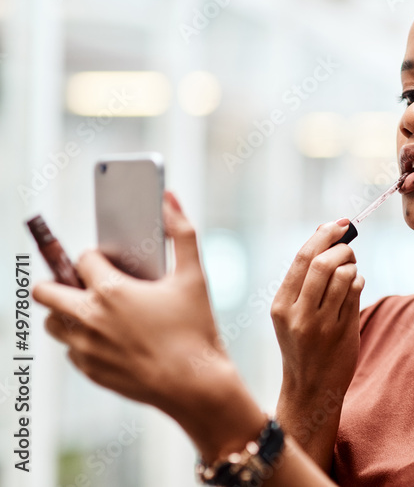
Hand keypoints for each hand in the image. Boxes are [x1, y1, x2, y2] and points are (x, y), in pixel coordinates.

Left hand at [32, 191, 265, 460]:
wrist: (195, 385)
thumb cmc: (197, 329)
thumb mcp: (195, 276)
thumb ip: (182, 232)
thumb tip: (169, 197)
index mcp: (111, 291)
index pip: (83, 259)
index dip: (97, 256)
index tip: (111, 261)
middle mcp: (89, 318)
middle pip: (46, 290)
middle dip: (60, 280)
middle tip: (84, 281)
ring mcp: (85, 347)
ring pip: (52, 321)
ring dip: (67, 310)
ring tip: (95, 308)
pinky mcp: (88, 370)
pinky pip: (70, 348)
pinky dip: (83, 338)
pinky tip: (111, 336)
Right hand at [270, 219, 364, 467]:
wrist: (310, 389)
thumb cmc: (304, 344)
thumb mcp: (293, 313)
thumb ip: (306, 277)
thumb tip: (326, 233)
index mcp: (281, 305)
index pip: (302, 259)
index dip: (323, 235)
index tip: (339, 223)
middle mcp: (298, 314)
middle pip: (323, 263)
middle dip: (342, 247)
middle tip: (349, 246)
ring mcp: (321, 325)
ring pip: (344, 275)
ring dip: (352, 265)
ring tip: (351, 270)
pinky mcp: (343, 332)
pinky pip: (356, 291)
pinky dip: (358, 281)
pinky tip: (354, 287)